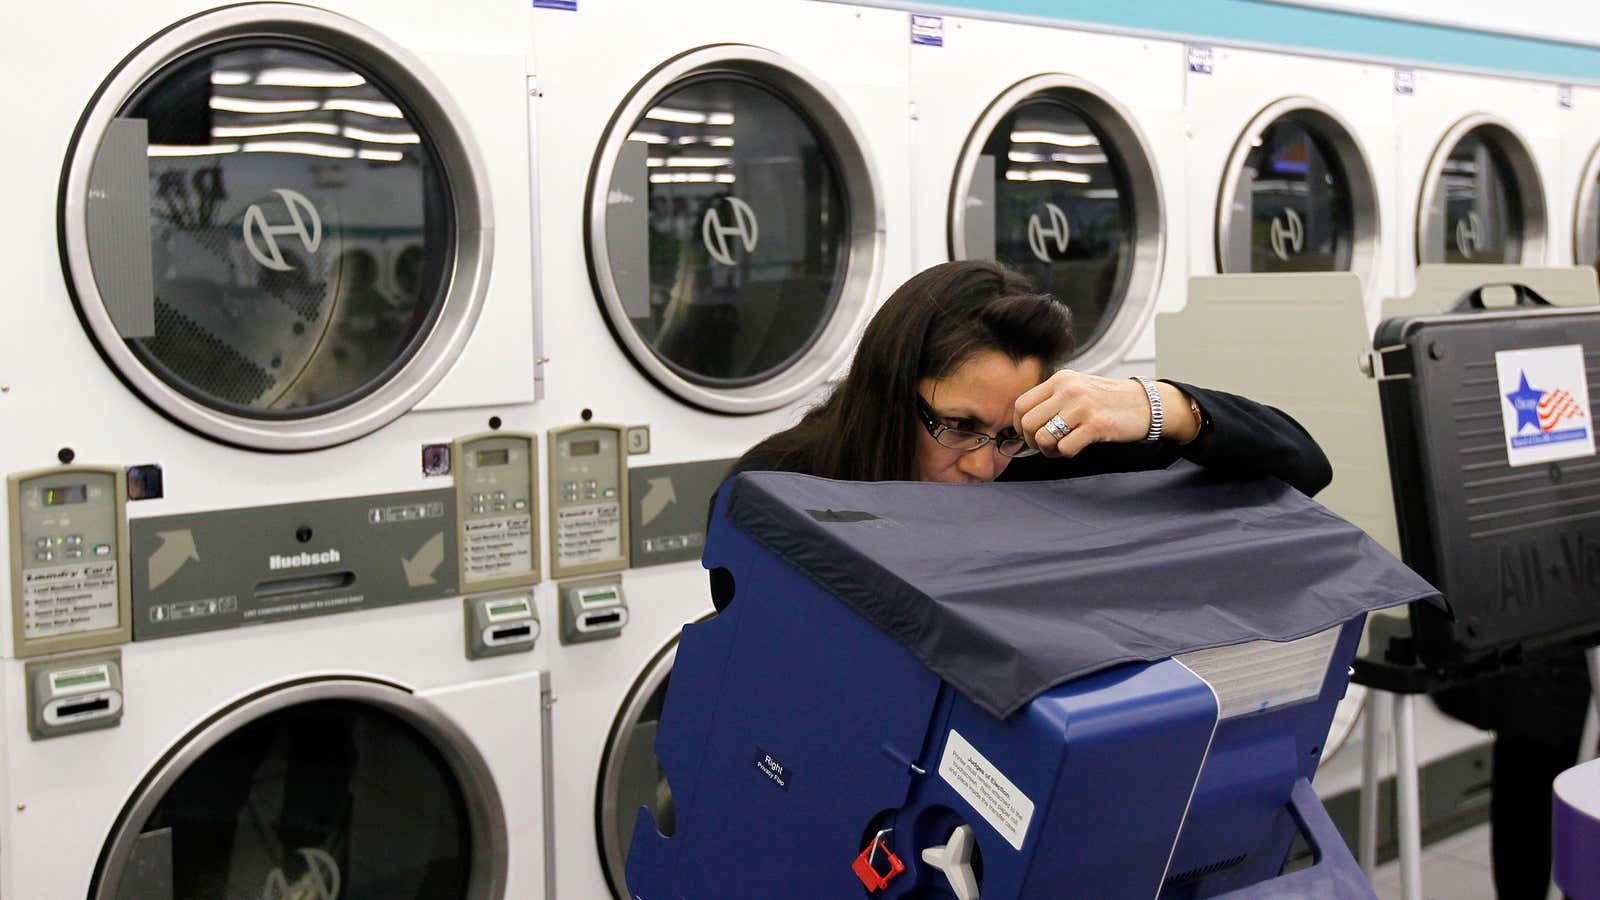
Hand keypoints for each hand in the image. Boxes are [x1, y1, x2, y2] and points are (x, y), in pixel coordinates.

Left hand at [1013, 370, 1153, 456]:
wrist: (1146, 403)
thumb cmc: (1109, 400)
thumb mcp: (1078, 387)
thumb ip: (1052, 399)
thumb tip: (1024, 423)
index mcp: (1060, 380)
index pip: (1021, 404)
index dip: (1020, 425)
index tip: (1029, 434)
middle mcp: (1068, 390)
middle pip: (1028, 423)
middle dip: (1032, 441)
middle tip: (1046, 445)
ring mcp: (1082, 407)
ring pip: (1043, 437)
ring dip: (1048, 450)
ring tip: (1061, 448)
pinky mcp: (1096, 425)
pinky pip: (1065, 447)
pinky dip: (1066, 453)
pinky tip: (1077, 447)